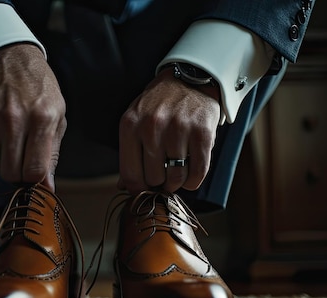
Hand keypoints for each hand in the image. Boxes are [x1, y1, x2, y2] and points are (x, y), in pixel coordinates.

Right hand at [0, 43, 66, 190]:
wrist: (10, 56)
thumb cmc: (38, 88)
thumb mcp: (57, 116)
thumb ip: (53, 153)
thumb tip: (47, 187)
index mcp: (42, 120)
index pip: (34, 171)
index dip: (34, 180)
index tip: (33, 176)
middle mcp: (14, 120)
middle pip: (10, 173)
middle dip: (16, 173)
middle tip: (20, 161)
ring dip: (0, 161)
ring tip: (8, 143)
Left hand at [118, 66, 220, 193]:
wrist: (190, 79)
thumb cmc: (159, 106)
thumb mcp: (136, 122)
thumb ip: (129, 154)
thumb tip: (123, 187)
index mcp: (130, 125)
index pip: (130, 175)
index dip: (138, 189)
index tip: (145, 189)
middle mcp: (152, 127)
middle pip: (154, 179)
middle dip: (159, 182)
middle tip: (164, 172)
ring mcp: (178, 130)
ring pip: (175, 179)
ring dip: (176, 183)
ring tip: (176, 172)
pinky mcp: (202, 134)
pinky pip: (197, 173)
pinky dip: (193, 180)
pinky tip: (190, 173)